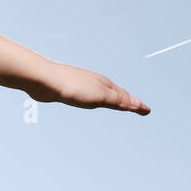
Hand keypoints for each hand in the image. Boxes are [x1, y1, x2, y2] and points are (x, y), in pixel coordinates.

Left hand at [24, 61, 150, 114]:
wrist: (42, 79)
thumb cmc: (70, 86)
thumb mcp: (100, 96)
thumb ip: (119, 100)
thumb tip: (139, 104)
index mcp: (104, 84)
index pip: (126, 97)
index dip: (137, 105)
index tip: (147, 111)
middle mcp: (94, 82)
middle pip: (115, 93)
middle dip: (127, 100)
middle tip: (136, 106)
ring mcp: (81, 84)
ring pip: (100, 93)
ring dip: (110, 98)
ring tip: (115, 102)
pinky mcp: (68, 88)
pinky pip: (86, 95)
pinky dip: (94, 98)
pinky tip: (86, 99)